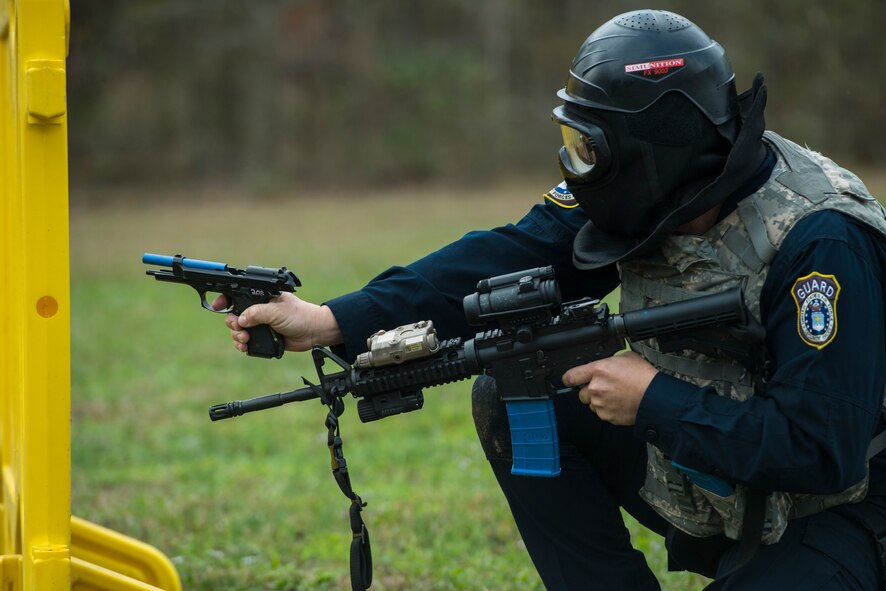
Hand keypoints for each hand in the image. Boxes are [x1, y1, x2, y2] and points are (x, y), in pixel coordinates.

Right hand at [211, 292, 343, 352]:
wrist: (314, 332)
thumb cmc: (300, 316)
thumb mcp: (277, 311)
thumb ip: (257, 313)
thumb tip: (240, 319)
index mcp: (261, 297)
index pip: (237, 294)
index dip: (225, 299)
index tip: (217, 306)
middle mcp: (258, 310)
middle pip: (234, 315)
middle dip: (232, 323)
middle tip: (239, 328)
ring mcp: (260, 324)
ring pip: (238, 330)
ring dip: (237, 335)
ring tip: (245, 339)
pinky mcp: (262, 338)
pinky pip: (246, 342)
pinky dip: (242, 345)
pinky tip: (245, 347)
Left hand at [561, 351, 657, 425]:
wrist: (654, 397)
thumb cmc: (643, 377)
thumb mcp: (626, 357)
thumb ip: (610, 360)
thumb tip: (607, 361)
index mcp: (598, 370)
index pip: (571, 376)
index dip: (568, 378)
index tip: (569, 380)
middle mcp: (595, 388)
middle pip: (581, 393)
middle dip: (590, 391)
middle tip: (605, 388)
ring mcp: (600, 404)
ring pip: (592, 404)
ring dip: (599, 401)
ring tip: (615, 396)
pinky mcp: (607, 416)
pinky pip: (602, 414)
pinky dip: (608, 410)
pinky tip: (619, 403)